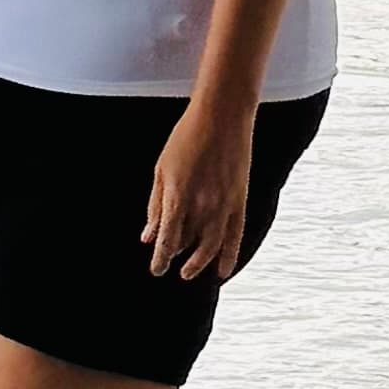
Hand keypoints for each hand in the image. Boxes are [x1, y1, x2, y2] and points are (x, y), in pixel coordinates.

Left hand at [145, 97, 252, 282]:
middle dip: (177, 257)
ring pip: (212, 246)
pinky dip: (229, 256)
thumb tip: (148, 236)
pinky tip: (223, 269)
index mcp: (178, 196)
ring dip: (200, 263)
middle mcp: (202, 205)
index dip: (161, 258)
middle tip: (169, 267)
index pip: (168, 239)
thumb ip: (155, 206)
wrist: (222, 115)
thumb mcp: (161, 169)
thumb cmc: (187, 137)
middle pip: (188, 243)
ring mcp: (224, 204)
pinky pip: (235, 236)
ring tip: (189, 272)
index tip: (157, 269)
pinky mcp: (240, 200)